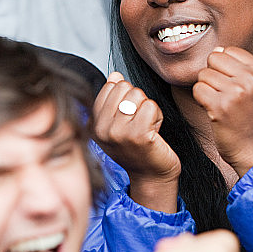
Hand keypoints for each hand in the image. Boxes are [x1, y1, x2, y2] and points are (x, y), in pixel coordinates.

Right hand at [93, 72, 180, 210]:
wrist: (151, 175)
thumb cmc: (137, 149)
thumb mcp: (117, 123)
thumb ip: (113, 98)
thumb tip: (115, 75)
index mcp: (95, 123)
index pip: (110, 86)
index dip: (126, 96)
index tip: (128, 118)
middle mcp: (103, 129)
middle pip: (125, 87)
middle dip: (138, 101)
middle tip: (139, 123)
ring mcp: (118, 133)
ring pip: (138, 94)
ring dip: (148, 109)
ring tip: (146, 128)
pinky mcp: (138, 136)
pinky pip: (151, 106)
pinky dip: (157, 116)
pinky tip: (153, 132)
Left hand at [192, 47, 252, 176]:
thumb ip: (242, 68)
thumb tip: (218, 49)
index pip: (230, 50)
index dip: (224, 66)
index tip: (230, 84)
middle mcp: (251, 79)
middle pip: (214, 58)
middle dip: (212, 75)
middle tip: (221, 94)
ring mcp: (236, 92)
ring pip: (203, 74)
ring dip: (205, 89)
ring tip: (219, 103)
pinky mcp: (220, 106)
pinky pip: (198, 89)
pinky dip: (200, 100)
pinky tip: (212, 110)